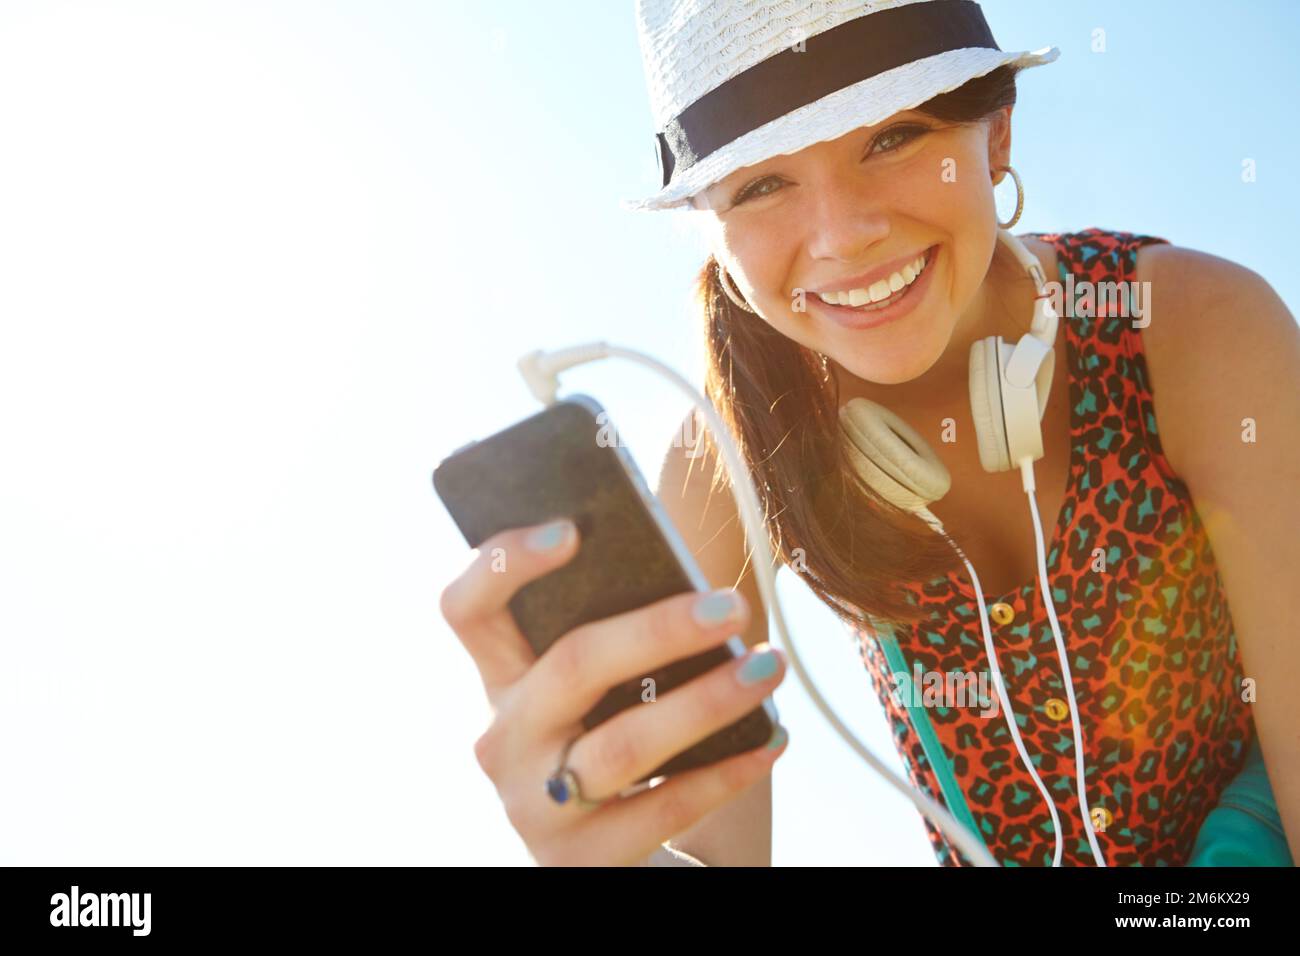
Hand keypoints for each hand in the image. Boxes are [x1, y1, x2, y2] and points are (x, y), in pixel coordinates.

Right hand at [439, 518, 787, 865]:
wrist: (607, 848)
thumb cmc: (614, 731)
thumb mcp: (597, 685)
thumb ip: (615, 630)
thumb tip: (694, 583)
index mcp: (501, 676)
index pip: (466, 609)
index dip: (506, 563)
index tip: (573, 528)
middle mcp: (504, 738)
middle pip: (569, 667)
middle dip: (658, 630)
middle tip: (733, 605)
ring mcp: (532, 805)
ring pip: (621, 745)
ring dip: (705, 702)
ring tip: (768, 667)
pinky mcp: (576, 861)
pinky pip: (661, 809)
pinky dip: (725, 771)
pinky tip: (773, 738)